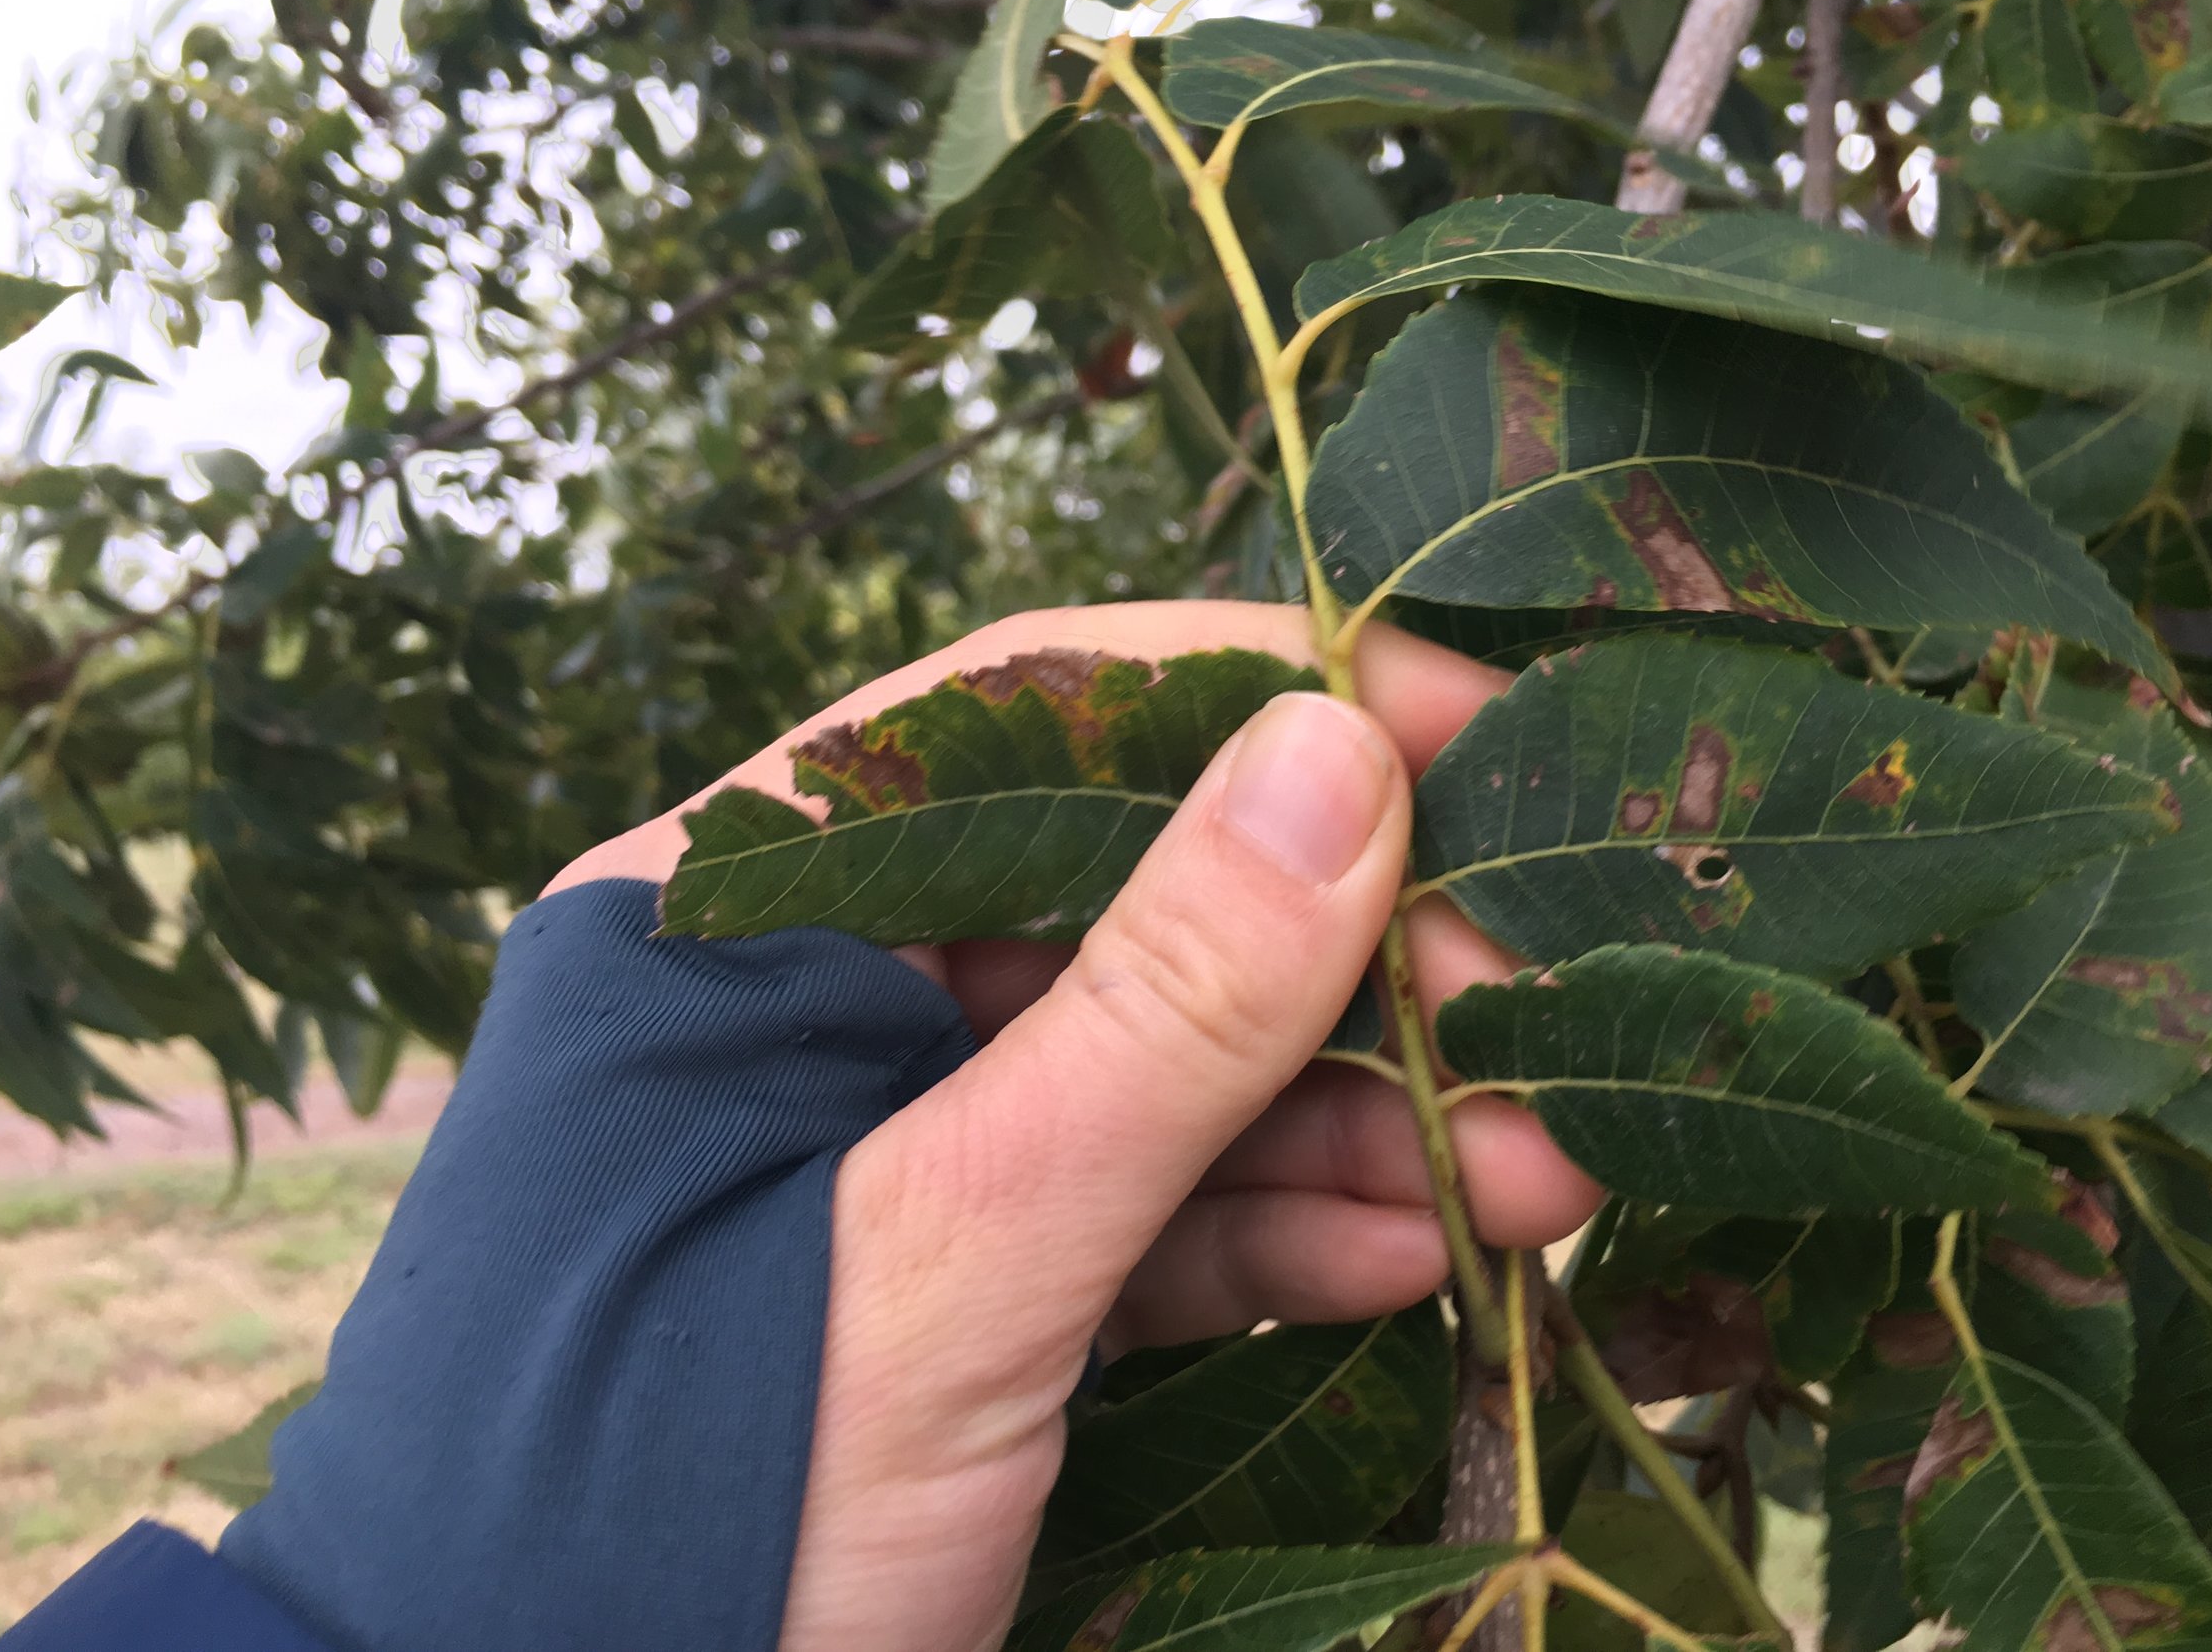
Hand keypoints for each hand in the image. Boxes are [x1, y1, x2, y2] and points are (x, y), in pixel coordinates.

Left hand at [550, 603, 1601, 1651]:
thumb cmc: (672, 1511)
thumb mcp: (944, 1257)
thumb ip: (1150, 1019)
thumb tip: (1346, 751)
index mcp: (725, 919)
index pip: (1025, 722)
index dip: (1263, 700)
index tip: (1475, 719)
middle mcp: (807, 1004)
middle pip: (1124, 903)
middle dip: (1349, 958)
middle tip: (1536, 1007)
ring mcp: (884, 1153)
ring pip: (1156, 1071)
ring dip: (1356, 1113)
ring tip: (1539, 1165)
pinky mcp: (948, 1294)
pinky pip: (1137, 1216)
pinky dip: (1276, 1231)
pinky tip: (1416, 1256)